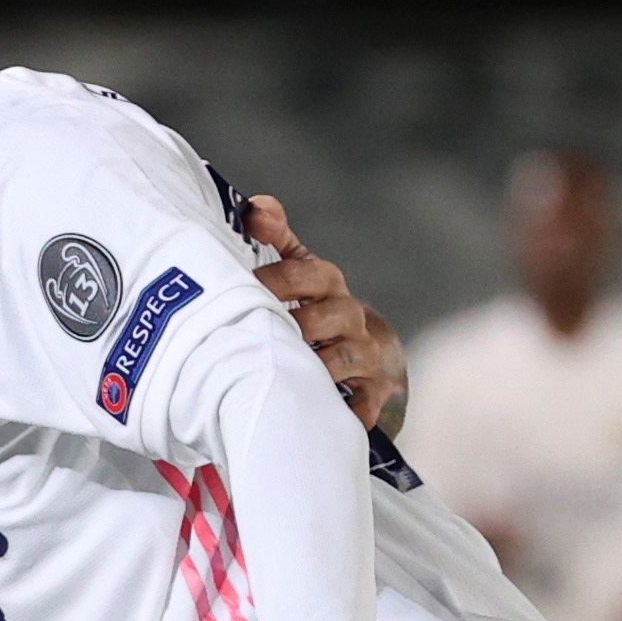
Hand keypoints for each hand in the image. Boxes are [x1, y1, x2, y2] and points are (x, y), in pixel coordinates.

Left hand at [244, 194, 407, 434]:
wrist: (372, 354)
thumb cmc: (319, 308)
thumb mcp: (302, 272)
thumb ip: (277, 238)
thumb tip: (254, 207)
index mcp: (328, 285)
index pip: (309, 274)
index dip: (279, 280)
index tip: (248, 287)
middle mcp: (350, 316)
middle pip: (331, 315)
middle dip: (301, 324)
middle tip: (266, 333)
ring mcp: (365, 355)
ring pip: (346, 357)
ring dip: (320, 365)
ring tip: (290, 372)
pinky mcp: (374, 393)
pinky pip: (364, 404)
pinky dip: (348, 411)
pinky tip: (321, 413)